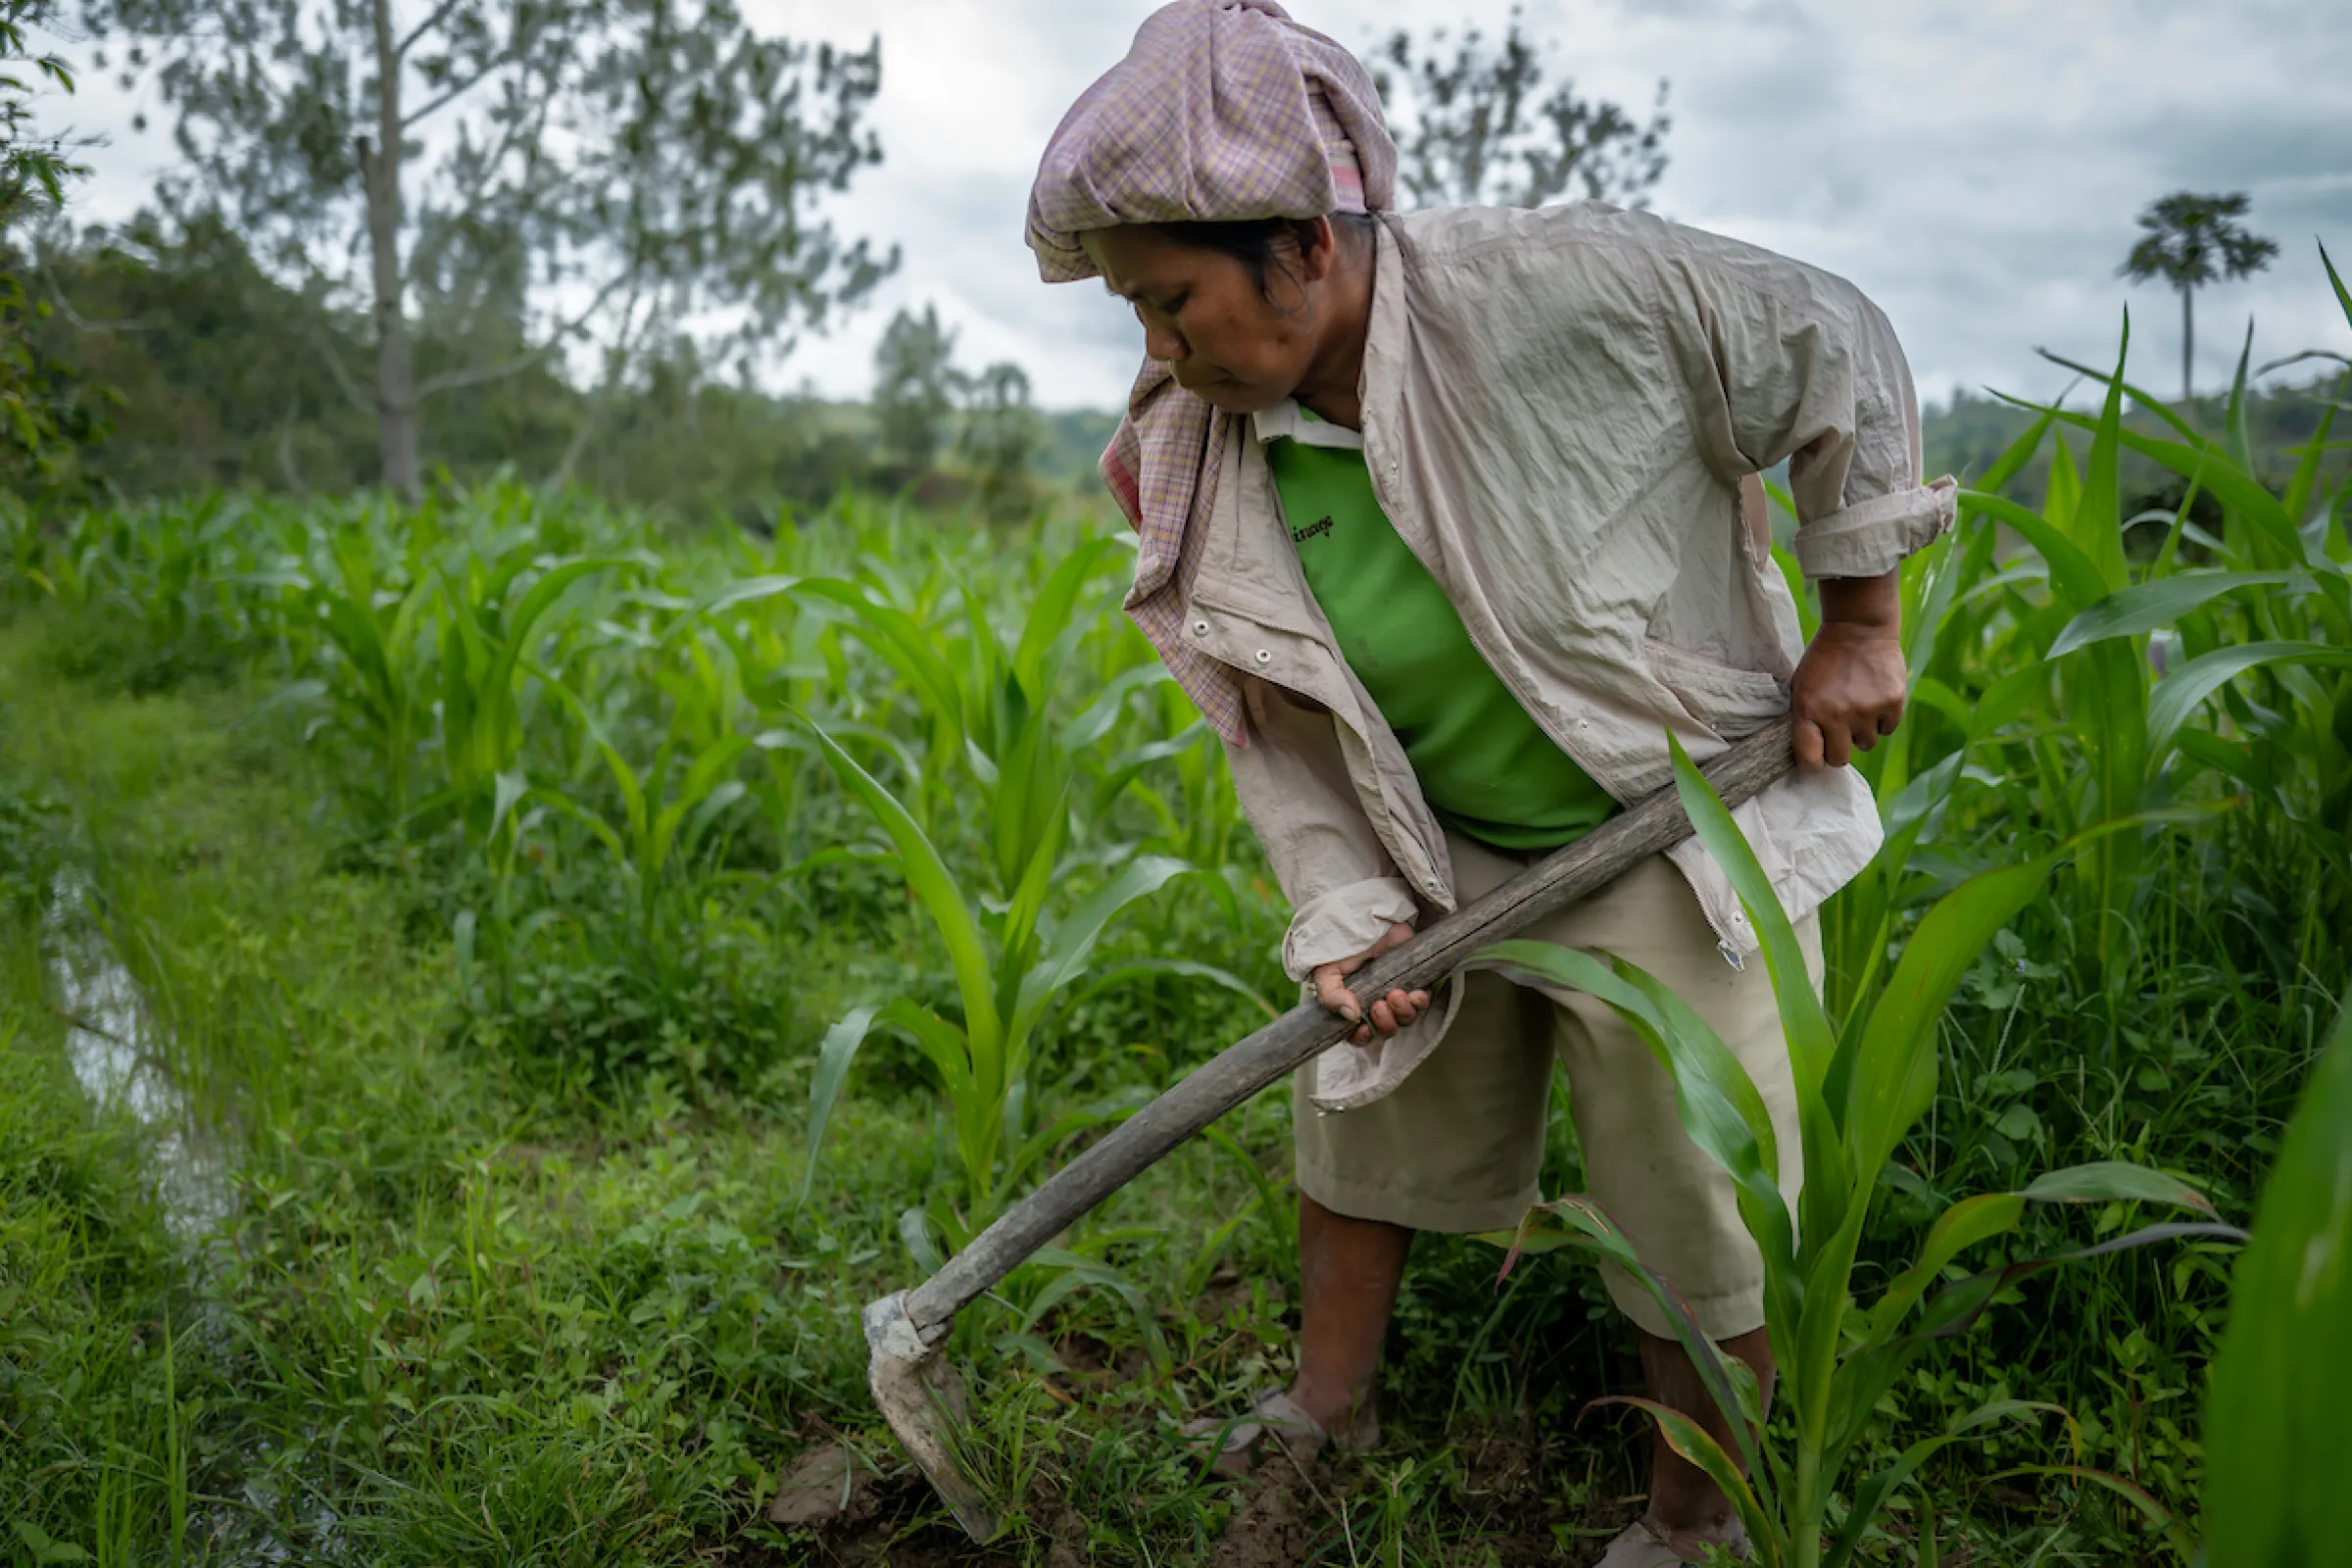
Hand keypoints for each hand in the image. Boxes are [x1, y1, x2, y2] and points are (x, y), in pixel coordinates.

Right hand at [1311, 922, 1431, 1046]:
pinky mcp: (1414, 978)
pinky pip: (1422, 1001)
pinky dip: (1420, 1001)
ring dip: (1403, 1013)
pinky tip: (1413, 993)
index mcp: (1352, 1005)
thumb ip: (1331, 995)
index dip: (1363, 1038)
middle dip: (1386, 1024)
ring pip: (1406, 1018)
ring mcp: (1395, 991)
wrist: (1362, 913)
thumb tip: (1351, 1016)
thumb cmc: (1339, 943)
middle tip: (1380, 1005)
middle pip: (1386, 1030)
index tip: (1364, 1028)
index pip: (1359, 1035)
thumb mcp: (1327, 970)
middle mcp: (1375, 1003)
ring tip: (1395, 994)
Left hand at [1791, 571, 1906, 767]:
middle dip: (1838, 749)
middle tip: (1839, 732)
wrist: (1858, 628)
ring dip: (1862, 732)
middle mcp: (1837, 715)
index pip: (1809, 758)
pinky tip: (1875, 700)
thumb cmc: (1824, 659)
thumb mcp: (1801, 686)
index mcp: (1808, 710)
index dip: (1813, 762)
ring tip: (1858, 708)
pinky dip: (1882, 720)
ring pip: (1866, 744)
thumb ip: (1804, 717)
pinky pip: (1887, 729)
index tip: (1816, 756)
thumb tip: (1809, 751)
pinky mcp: (1892, 703)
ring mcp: (1867, 710)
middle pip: (1839, 759)